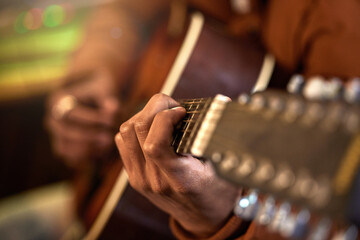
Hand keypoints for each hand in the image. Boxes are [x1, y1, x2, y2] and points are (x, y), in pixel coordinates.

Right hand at [46, 69, 120, 167]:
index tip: (111, 121)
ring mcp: (56, 135)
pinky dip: (85, 159)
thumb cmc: (100, 91)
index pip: (71, 113)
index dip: (92, 119)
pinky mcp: (64, 149)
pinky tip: (102, 152)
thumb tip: (113, 109)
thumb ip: (108, 98)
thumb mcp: (104, 89)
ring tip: (106, 146)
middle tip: (108, 138)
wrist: (95, 97)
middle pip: (65, 132)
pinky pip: (70, 159)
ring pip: (64, 149)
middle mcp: (52, 119)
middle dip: (88, 137)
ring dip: (86, 150)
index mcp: (58, 100)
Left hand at [115, 93, 238, 236]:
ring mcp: (140, 179)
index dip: (166, 118)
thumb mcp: (224, 167)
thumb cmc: (217, 192)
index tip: (182, 111)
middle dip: (155, 107)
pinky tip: (153, 129)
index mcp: (180, 180)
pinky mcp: (133, 176)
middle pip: (138, 130)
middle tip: (174, 108)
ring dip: (143, 116)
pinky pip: (122, 142)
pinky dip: (134, 129)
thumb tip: (222, 103)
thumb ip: (216, 138)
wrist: (202, 218)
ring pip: (125, 132)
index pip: (156, 145)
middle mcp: (155, 180)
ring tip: (163, 116)